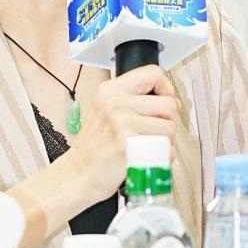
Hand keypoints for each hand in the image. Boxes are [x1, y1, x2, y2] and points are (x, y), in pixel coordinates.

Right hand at [64, 65, 178, 201]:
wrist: (78, 174)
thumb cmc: (94, 147)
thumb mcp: (104, 110)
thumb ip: (131, 99)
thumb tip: (169, 98)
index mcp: (109, 90)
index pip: (153, 73)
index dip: (167, 88)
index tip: (164, 101)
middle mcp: (115, 103)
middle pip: (169, 104)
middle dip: (168, 120)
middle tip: (153, 131)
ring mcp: (122, 124)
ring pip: (170, 127)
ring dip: (165, 140)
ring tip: (146, 145)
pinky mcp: (129, 145)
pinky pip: (165, 148)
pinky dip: (162, 156)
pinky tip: (146, 157)